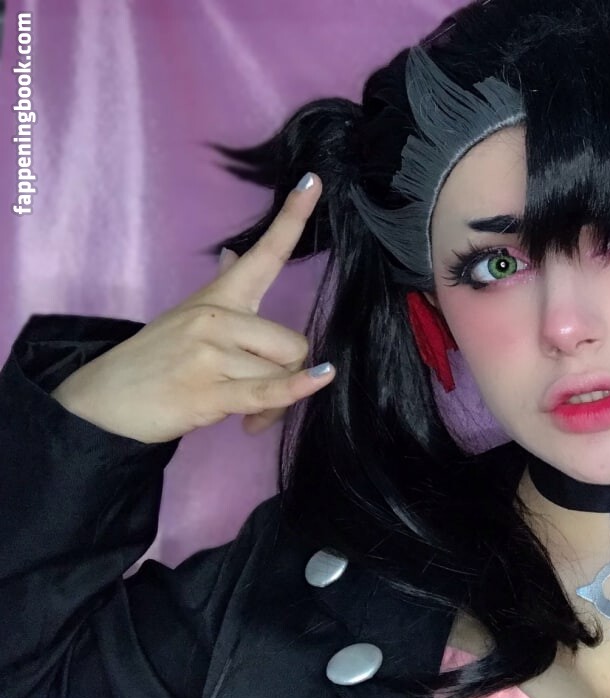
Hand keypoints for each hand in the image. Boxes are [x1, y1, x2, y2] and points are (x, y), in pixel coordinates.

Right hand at [50, 173, 334, 443]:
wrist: (101, 401)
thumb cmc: (153, 360)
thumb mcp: (186, 316)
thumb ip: (221, 287)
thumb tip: (234, 253)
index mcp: (218, 298)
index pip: (263, 254)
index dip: (292, 218)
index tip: (314, 181)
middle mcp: (216, 318)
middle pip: (292, 343)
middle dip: (287, 373)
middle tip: (261, 393)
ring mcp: (210, 353)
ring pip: (281, 373)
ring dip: (275, 405)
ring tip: (247, 416)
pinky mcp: (207, 391)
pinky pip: (267, 390)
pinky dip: (295, 391)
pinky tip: (320, 379)